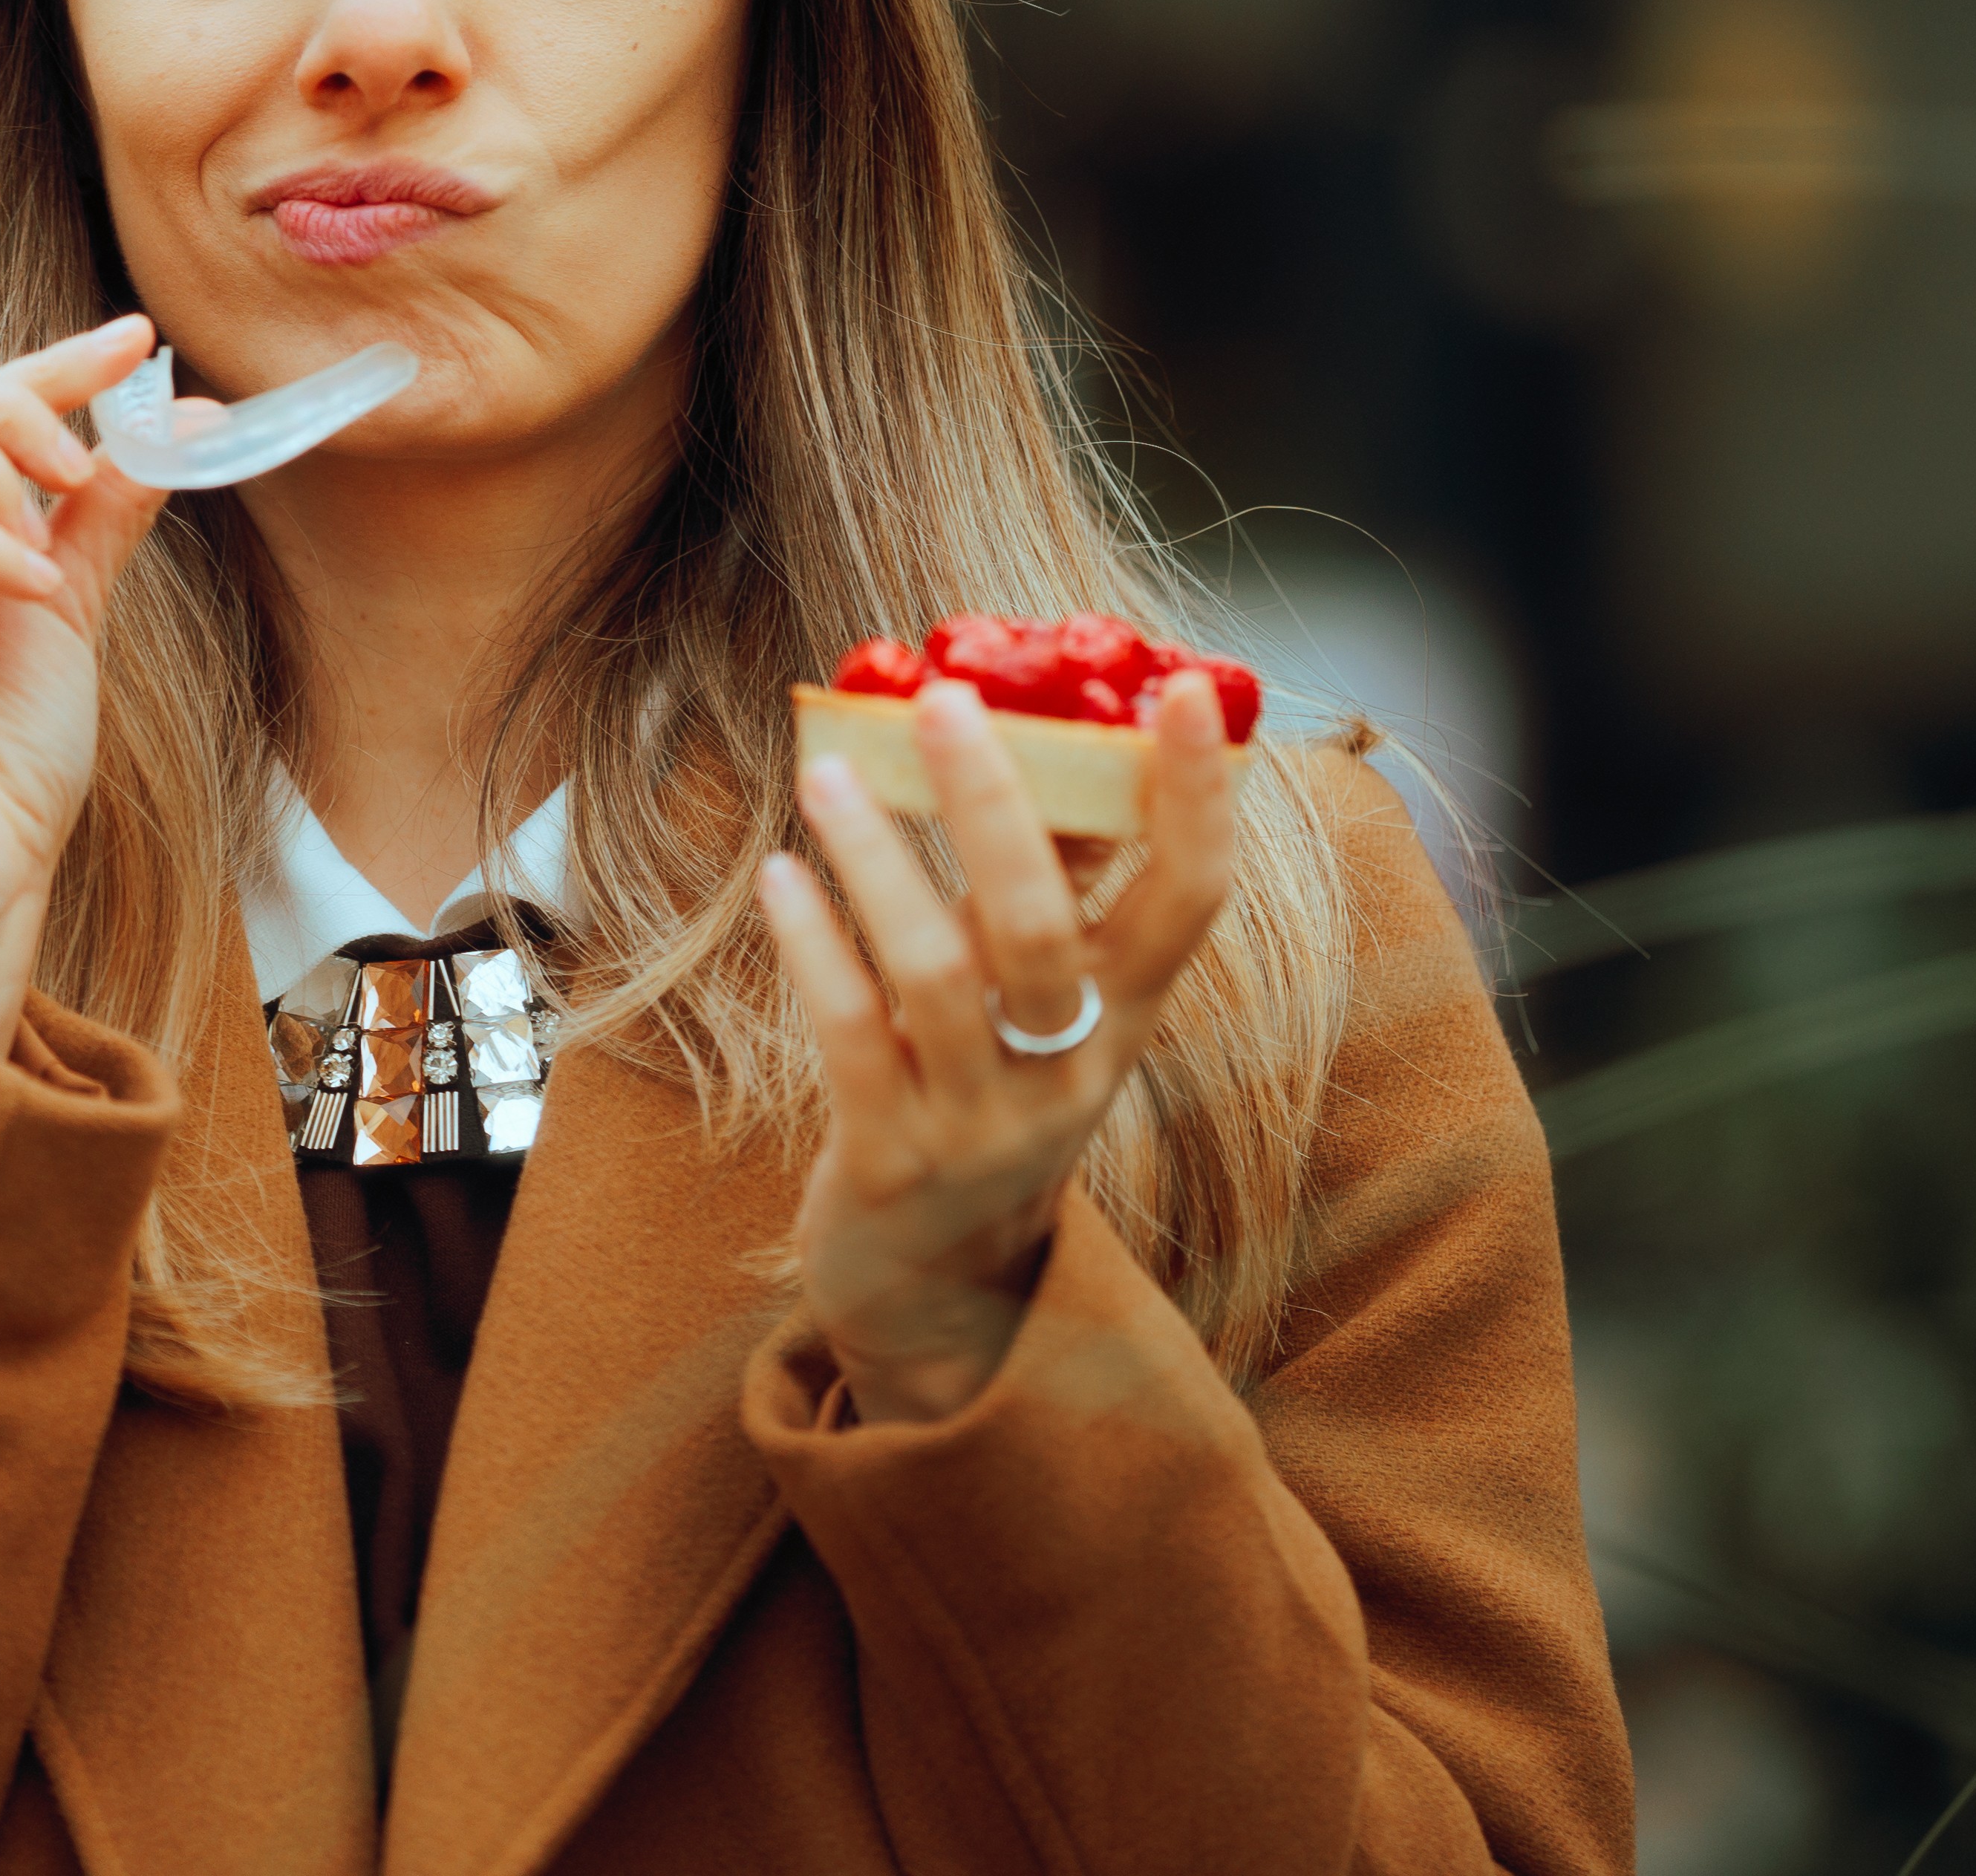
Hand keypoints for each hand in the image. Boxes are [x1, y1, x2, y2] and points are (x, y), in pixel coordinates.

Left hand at [753, 673, 1238, 1421]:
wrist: (937, 1288)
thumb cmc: (981, 1096)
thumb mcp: (1039, 1007)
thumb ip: (1048, 886)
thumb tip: (1037, 732)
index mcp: (1124, 1019)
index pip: (1190, 900)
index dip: (1196, 797)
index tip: (1179, 687)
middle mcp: (1067, 1071)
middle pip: (1045, 928)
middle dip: (996, 807)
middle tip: (943, 700)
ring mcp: (979, 1123)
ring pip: (938, 975)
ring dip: (878, 862)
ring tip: (827, 772)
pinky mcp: (890, 1160)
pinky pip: (850, 1034)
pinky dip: (814, 948)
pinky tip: (779, 878)